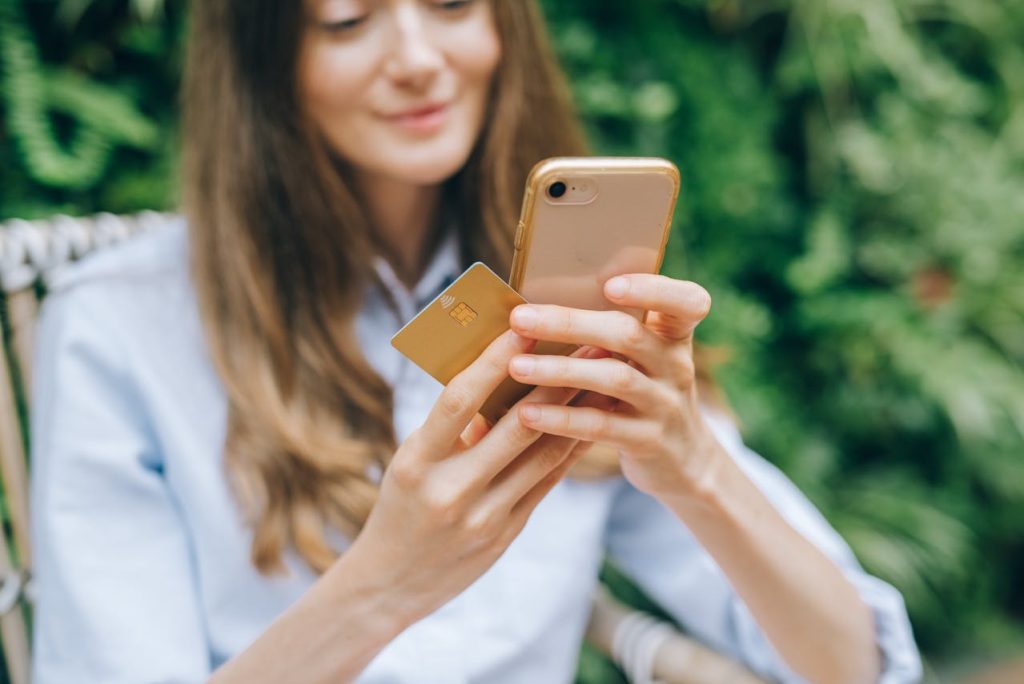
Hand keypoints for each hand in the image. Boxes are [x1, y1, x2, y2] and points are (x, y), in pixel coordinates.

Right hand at [345, 331, 603, 625]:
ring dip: (577, 410)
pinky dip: (571, 448)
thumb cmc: (398, 509)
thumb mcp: (411, 464)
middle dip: (555, 380)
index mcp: (416, 462)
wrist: (389, 584)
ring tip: (602, 375)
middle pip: (515, 426)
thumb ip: (452, 431)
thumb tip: (498, 380)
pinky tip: (592, 420)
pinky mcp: (505, 534)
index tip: (522, 326)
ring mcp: (482, 516)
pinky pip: (546, 482)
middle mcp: (450, 490)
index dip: (492, 361)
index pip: (458, 401)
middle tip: (586, 341)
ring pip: (542, 455)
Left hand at [506, 274, 725, 506]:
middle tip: (520, 318)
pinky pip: (602, 425)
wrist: (680, 459)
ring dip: (560, 370)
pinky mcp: (649, 441)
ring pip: (614, 378)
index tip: (609, 284)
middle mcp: (676, 365)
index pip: (687, 302)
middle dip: (570, 324)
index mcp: (674, 335)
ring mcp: (666, 404)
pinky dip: (563, 417)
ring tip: (516, 366)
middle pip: (629, 335)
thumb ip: (611, 328)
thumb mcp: (643, 356)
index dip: (653, 289)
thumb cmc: (644, 391)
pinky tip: (528, 413)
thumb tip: (539, 295)